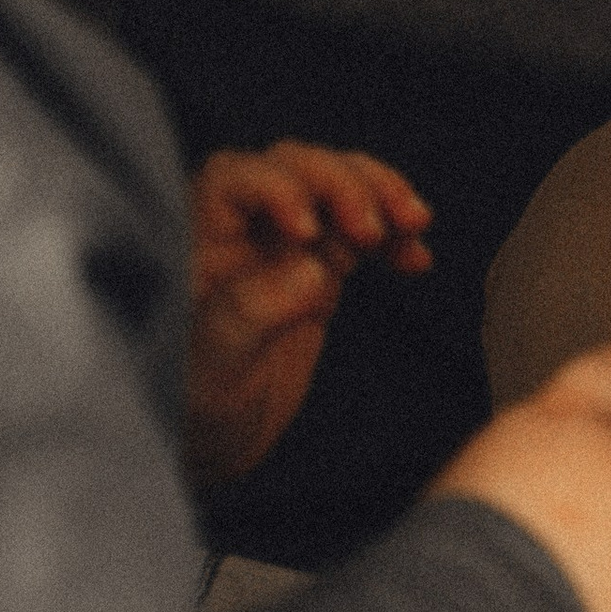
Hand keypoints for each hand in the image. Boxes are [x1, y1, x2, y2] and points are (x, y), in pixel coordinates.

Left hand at [185, 140, 433, 487]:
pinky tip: (417, 258)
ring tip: (413, 222)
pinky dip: (394, 237)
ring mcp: (282, 248)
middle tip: (374, 228)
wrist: (215, 443)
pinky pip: (361, 233)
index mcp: (198, 241)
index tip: (308, 230)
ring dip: (379, 195)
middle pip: (294, 168)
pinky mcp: (318, 271)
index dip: (276, 187)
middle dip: (342, 185)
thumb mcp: (212, 365)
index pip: (234, 179)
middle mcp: (240, 232)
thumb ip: (250, 311)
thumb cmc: (193, 407)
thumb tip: (311, 267)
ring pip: (334, 188)